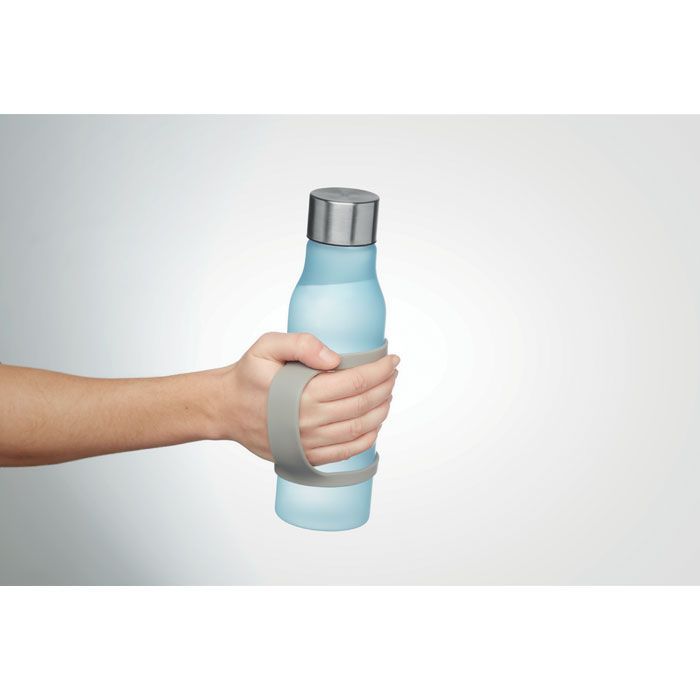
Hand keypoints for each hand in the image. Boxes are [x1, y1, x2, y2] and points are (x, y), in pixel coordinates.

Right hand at [223, 332, 398, 465]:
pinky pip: (345, 453)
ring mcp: (308, 442)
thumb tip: (334, 358)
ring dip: (381, 411)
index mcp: (302, 393)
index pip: (355, 382)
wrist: (225, 409)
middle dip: (384, 387)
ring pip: (359, 429)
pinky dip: (366, 439)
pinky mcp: (306, 456)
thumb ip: (300, 343)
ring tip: (388, 394)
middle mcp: (308, 421)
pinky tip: (374, 424)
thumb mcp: (267, 346)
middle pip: (362, 405)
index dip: (380, 371)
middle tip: (392, 374)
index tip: (392, 360)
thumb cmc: (248, 375)